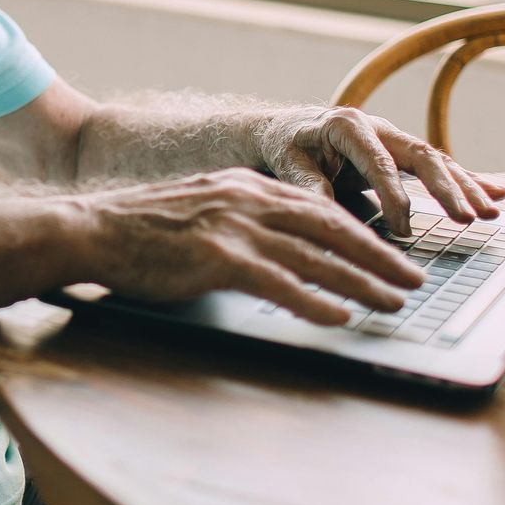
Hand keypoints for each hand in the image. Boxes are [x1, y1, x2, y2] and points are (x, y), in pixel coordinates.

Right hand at [78, 167, 426, 324]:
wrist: (90, 229)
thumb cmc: (138, 231)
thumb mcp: (199, 212)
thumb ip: (239, 225)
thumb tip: (275, 254)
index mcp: (246, 187)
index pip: (320, 209)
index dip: (362, 233)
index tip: (392, 254)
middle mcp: (249, 199)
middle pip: (332, 228)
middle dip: (379, 255)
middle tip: (414, 280)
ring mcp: (234, 226)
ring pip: (316, 255)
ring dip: (362, 281)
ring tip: (395, 302)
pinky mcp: (217, 257)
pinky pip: (279, 282)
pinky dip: (314, 300)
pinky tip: (340, 317)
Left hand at [255, 106, 504, 236]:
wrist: (283, 129)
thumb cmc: (284, 147)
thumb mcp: (286, 164)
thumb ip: (308, 186)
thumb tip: (327, 212)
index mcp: (347, 126)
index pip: (378, 161)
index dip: (394, 195)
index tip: (405, 228)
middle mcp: (377, 126)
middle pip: (420, 156)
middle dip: (447, 188)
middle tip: (467, 219)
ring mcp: (393, 137)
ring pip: (436, 160)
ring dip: (466, 187)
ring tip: (491, 213)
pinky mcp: (401, 152)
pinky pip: (439, 166)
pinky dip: (468, 179)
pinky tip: (498, 192)